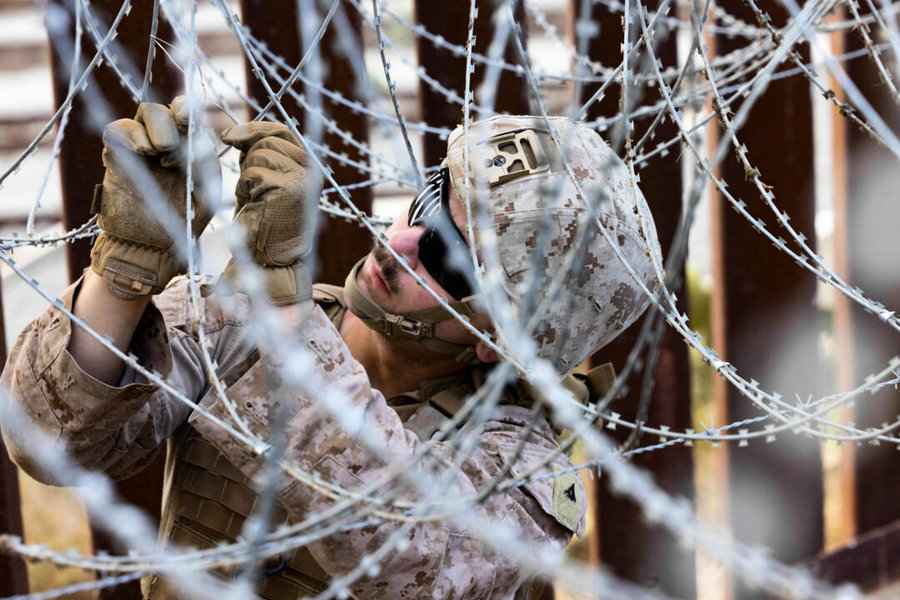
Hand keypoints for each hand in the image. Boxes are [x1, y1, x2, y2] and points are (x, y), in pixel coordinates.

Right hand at [91, 96, 219, 298]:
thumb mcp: (206, 191)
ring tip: (158, 152)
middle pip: (168, 108)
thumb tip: (200, 133)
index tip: (191, 122)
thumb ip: (206, 161)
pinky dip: (130, 134)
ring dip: (157, 126)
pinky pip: (118, 129)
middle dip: (173, 118)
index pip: (189, 114)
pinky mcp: (117, 155)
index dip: (190, 110)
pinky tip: (141, 151)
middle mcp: (165, 141)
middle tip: (173, 144)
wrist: (151, 246)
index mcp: (190, 147)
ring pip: (146, 111)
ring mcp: (140, 146)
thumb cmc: (183, 221)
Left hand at [219, 121, 315, 305]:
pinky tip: (253, 204)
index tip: (229, 137)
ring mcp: (303, 179)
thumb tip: (234, 130)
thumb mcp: (260, 181)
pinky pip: (255, 171)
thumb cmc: (262, 224)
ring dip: (247, 174)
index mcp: (307, 167)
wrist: (271, 261)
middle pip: (270, 137)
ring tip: (254, 198)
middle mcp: (311, 171)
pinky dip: (246, 186)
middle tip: (248, 183)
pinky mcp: (290, 188)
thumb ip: (258, 156)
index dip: (255, 127)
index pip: (282, 130)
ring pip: (261, 152)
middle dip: (249, 153)